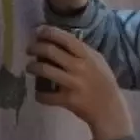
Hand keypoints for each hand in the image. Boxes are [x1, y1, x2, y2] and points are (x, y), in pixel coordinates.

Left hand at [26, 25, 132, 139]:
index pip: (65, 38)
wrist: (110, 108)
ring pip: (45, 70)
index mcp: (87, 56)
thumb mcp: (97, 61)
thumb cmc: (104, 82)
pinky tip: (39, 93)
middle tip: (29, 49)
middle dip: (35, 47)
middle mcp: (79, 67)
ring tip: (30, 67)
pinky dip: (39, 94)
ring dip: (33, 67)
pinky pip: (46, 95)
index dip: (48, 32)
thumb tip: (60, 39)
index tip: (38, 31)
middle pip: (50, 51)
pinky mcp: (68, 100)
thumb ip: (81, 50)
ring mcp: (73, 84)